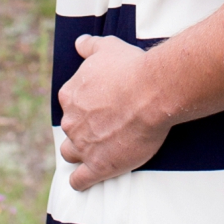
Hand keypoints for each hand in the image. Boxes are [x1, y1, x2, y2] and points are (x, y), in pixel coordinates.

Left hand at [57, 35, 170, 190]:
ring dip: (79, 154)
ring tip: (95, 152)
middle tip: (105, 127)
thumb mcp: (108, 47)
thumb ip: (90, 45)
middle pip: (70, 129)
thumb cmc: (132, 67)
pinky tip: (87, 180)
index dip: (84, 106)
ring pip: (71, 154)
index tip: (101, 106)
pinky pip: (80, 180)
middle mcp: (71, 121)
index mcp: (71, 95)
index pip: (70, 103)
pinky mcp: (99, 166)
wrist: (153, 91)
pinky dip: (81, 181)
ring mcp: (83, 145)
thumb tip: (79, 42)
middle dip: (83, 129)